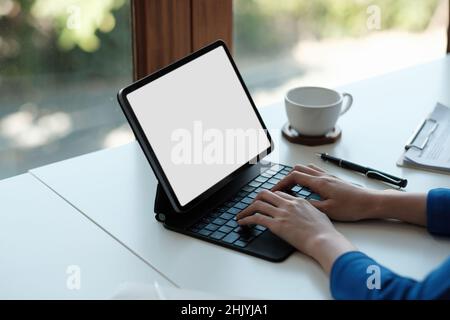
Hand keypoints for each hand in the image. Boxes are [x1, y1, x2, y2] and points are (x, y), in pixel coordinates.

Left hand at [236, 189, 355, 273]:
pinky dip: (246, 219)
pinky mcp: (276, 225)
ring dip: (247, 209)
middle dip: (256, 199)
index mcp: (299, 201)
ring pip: (258, 204)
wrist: (324, 240)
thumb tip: (307, 212)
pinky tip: (242, 222)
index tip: (266, 202)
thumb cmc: (325, 232)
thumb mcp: (320, 214)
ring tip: (241, 215)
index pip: (280, 194)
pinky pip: (256, 218)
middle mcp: (288, 204)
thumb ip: (310, 210)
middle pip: (266, 194)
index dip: (271, 197)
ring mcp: (281, 214)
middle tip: (251, 205)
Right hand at [271, 164, 380, 221]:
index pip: (294, 177)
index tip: (274, 190)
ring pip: (307, 169)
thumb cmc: (352, 207)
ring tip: (292, 188)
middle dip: (286, 179)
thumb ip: (311, 205)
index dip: (281, 183)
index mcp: (320, 183)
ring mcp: (329, 176)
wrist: (371, 202)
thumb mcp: (329, 210)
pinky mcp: (334, 179)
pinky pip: (315, 172)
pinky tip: (307, 187)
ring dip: (296, 176)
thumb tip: (296, 203)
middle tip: (281, 190)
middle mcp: (323, 176)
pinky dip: (306, 176)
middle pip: (298, 170)